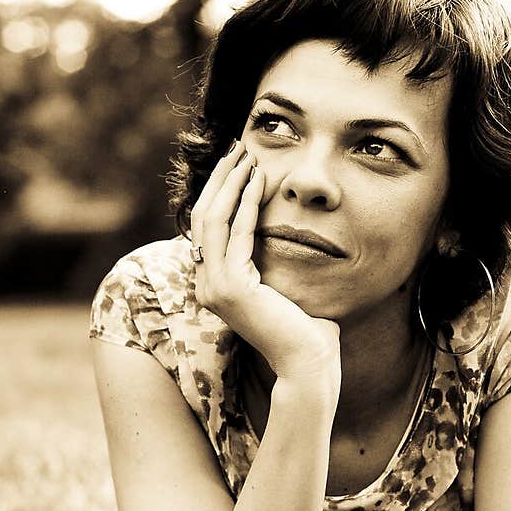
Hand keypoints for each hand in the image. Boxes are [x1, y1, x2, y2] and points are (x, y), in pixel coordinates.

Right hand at [190, 141, 340, 391]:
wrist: (306, 362)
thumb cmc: (303, 329)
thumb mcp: (278, 286)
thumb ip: (267, 263)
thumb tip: (280, 233)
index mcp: (212, 284)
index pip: (208, 227)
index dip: (220, 191)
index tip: (239, 163)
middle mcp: (205, 285)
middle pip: (204, 217)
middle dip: (221, 178)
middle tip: (238, 148)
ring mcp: (214, 288)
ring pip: (213, 220)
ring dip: (231, 184)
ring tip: (248, 156)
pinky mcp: (231, 289)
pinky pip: (237, 235)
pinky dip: (248, 204)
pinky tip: (260, 182)